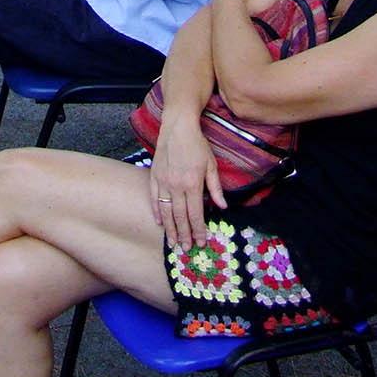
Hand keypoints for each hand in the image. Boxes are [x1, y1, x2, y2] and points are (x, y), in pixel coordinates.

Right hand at [150, 111, 225, 248]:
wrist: (177, 127)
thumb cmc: (197, 145)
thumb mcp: (211, 165)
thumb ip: (216, 188)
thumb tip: (223, 207)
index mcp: (193, 184)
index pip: (196, 214)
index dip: (199, 231)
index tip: (201, 243)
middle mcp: (176, 186)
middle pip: (180, 217)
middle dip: (184, 235)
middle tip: (186, 249)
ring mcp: (163, 182)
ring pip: (166, 212)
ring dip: (170, 229)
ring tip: (172, 243)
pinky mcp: (154, 176)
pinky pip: (154, 199)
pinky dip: (156, 212)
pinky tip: (159, 223)